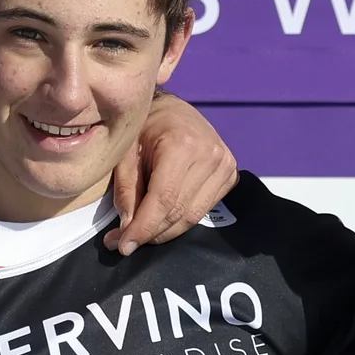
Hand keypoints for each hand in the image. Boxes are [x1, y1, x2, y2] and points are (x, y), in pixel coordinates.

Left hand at [105, 94, 237, 254]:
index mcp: (183, 145)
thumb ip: (126, 190)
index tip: (124, 246)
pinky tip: (162, 220)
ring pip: (193, 216)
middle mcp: (210, 155)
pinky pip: (203, 209)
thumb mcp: (126, 153)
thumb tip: (127, 229)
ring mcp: (225, 165)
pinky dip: (181, 220)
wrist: (171, 108)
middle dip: (150, 233)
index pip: (164, 200)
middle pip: (179, 211)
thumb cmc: (145, 126)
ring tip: (140, 235)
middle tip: (124, 244)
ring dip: (165, 231)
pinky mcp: (230, 174)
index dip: (143, 228)